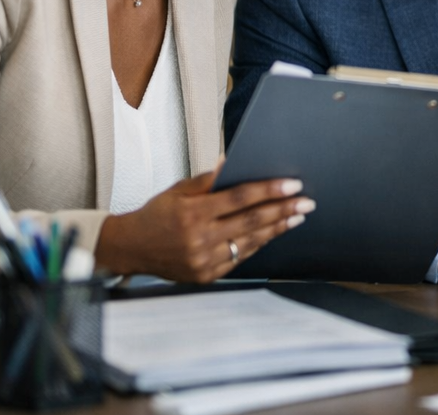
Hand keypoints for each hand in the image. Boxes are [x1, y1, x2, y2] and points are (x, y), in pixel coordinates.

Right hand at [95, 164, 313, 282]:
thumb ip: (208, 180)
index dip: (268, 191)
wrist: (131, 248)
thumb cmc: (156, 214)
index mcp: (192, 213)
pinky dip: (258, 244)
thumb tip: (231, 162)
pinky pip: (239, 258)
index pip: (239, 199)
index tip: (292, 185)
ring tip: (297, 217)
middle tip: (307, 202)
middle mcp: (198, 239)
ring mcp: (202, 260)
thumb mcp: (178, 190)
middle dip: (283, 210)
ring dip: (277, 228)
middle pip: (251, 222)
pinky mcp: (205, 275)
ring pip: (249, 242)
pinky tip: (273, 233)